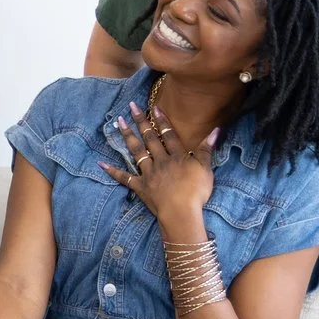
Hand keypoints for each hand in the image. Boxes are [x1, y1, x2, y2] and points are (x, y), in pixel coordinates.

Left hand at [104, 100, 213, 229]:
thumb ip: (207, 149)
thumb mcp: (206, 168)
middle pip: (149, 138)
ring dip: (127, 136)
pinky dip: (113, 171)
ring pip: (136, 151)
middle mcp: (160, 161)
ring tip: (118, 122)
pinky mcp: (140, 187)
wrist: (181, 212)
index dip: (161, 120)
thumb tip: (216, 130)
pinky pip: (124, 178)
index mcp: (177, 156)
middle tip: (130, 106)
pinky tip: (101, 163)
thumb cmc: (196, 191)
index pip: (168, 134)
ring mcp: (148, 174)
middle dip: (140, 121)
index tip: (153, 107)